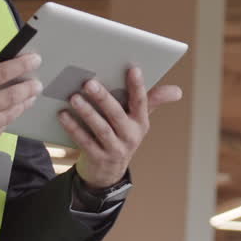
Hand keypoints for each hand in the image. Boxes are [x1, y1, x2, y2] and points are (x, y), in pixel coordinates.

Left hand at [60, 67, 182, 188]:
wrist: (108, 171)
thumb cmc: (121, 134)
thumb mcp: (137, 119)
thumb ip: (151, 100)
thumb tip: (178, 91)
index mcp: (141, 122)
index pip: (142, 102)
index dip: (138, 86)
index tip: (133, 68)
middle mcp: (131, 136)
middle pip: (117, 115)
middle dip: (104, 98)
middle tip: (89, 82)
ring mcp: (115, 149)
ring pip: (101, 129)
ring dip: (87, 112)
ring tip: (74, 97)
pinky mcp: (98, 159)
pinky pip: (85, 141)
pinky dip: (74, 128)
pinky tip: (63, 114)